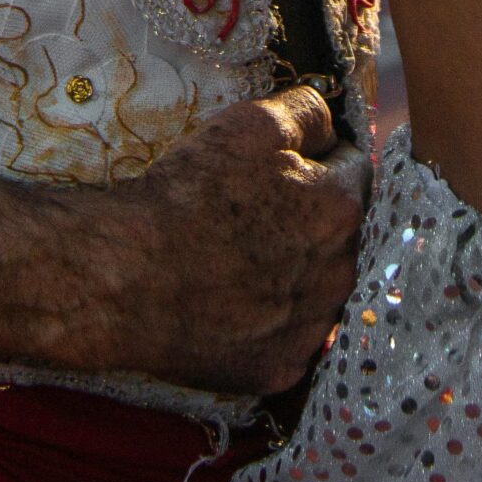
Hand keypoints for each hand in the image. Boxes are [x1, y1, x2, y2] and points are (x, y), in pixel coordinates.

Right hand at [81, 85, 368, 394]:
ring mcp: (311, 328)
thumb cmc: (188, 195)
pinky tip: (233, 304)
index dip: (315, 160)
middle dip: (310, 218)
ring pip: (318, 287)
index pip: (353, 169)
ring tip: (239, 260)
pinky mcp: (281, 368)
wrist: (128, 278)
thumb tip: (330, 126)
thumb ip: (307, 112)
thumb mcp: (250, 123)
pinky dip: (270, 320)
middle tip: (254, 214)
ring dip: (295, 271)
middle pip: (339, 233)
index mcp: (340, 209)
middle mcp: (339, 273)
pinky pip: (289, 336)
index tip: (279, 168)